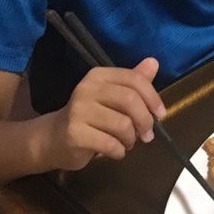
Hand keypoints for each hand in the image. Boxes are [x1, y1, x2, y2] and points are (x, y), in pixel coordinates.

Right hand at [47, 57, 164, 169]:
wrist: (53, 139)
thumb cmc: (89, 117)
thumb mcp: (111, 97)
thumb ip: (133, 82)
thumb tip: (154, 62)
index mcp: (99, 76)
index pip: (134, 80)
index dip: (152, 97)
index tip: (160, 114)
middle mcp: (87, 88)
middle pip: (130, 100)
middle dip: (145, 121)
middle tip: (147, 135)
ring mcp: (78, 110)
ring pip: (122, 124)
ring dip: (131, 139)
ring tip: (126, 142)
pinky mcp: (74, 133)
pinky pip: (110, 144)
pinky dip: (119, 151)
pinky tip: (115, 151)